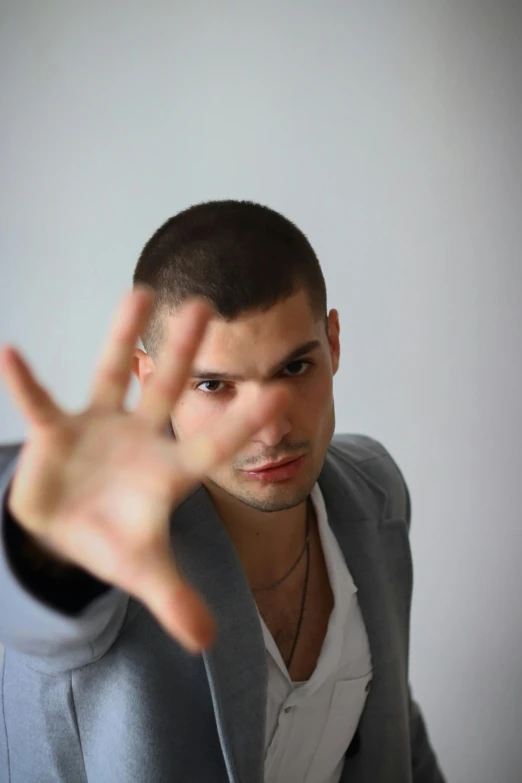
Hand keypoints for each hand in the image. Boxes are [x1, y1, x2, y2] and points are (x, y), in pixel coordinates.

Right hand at [0, 287, 288, 651]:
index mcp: (167, 472)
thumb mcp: (144, 571)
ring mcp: (98, 428)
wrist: (69, 531)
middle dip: (183, 353)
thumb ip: (176, 599)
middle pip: (165, 391)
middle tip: (207, 306)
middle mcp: (139, 438)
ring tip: (140, 292)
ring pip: (111, 376)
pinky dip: (25, 383)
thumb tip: (207, 644)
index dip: (241, 425)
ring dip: (121, 337)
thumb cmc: (114, 540)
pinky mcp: (57, 431)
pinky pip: (40, 402)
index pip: (210, 446)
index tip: (277, 396)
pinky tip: (9, 355)